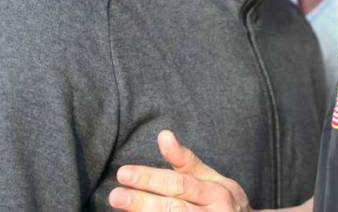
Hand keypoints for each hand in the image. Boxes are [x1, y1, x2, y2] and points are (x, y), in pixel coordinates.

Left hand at [109, 130, 251, 211]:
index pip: (179, 184)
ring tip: (120, 208)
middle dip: (142, 202)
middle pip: (173, 208)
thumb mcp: (211, 177)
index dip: (151, 179)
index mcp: (216, 193)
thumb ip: (185, 160)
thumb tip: (163, 134)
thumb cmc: (222, 200)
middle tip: (115, 196)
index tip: (124, 173)